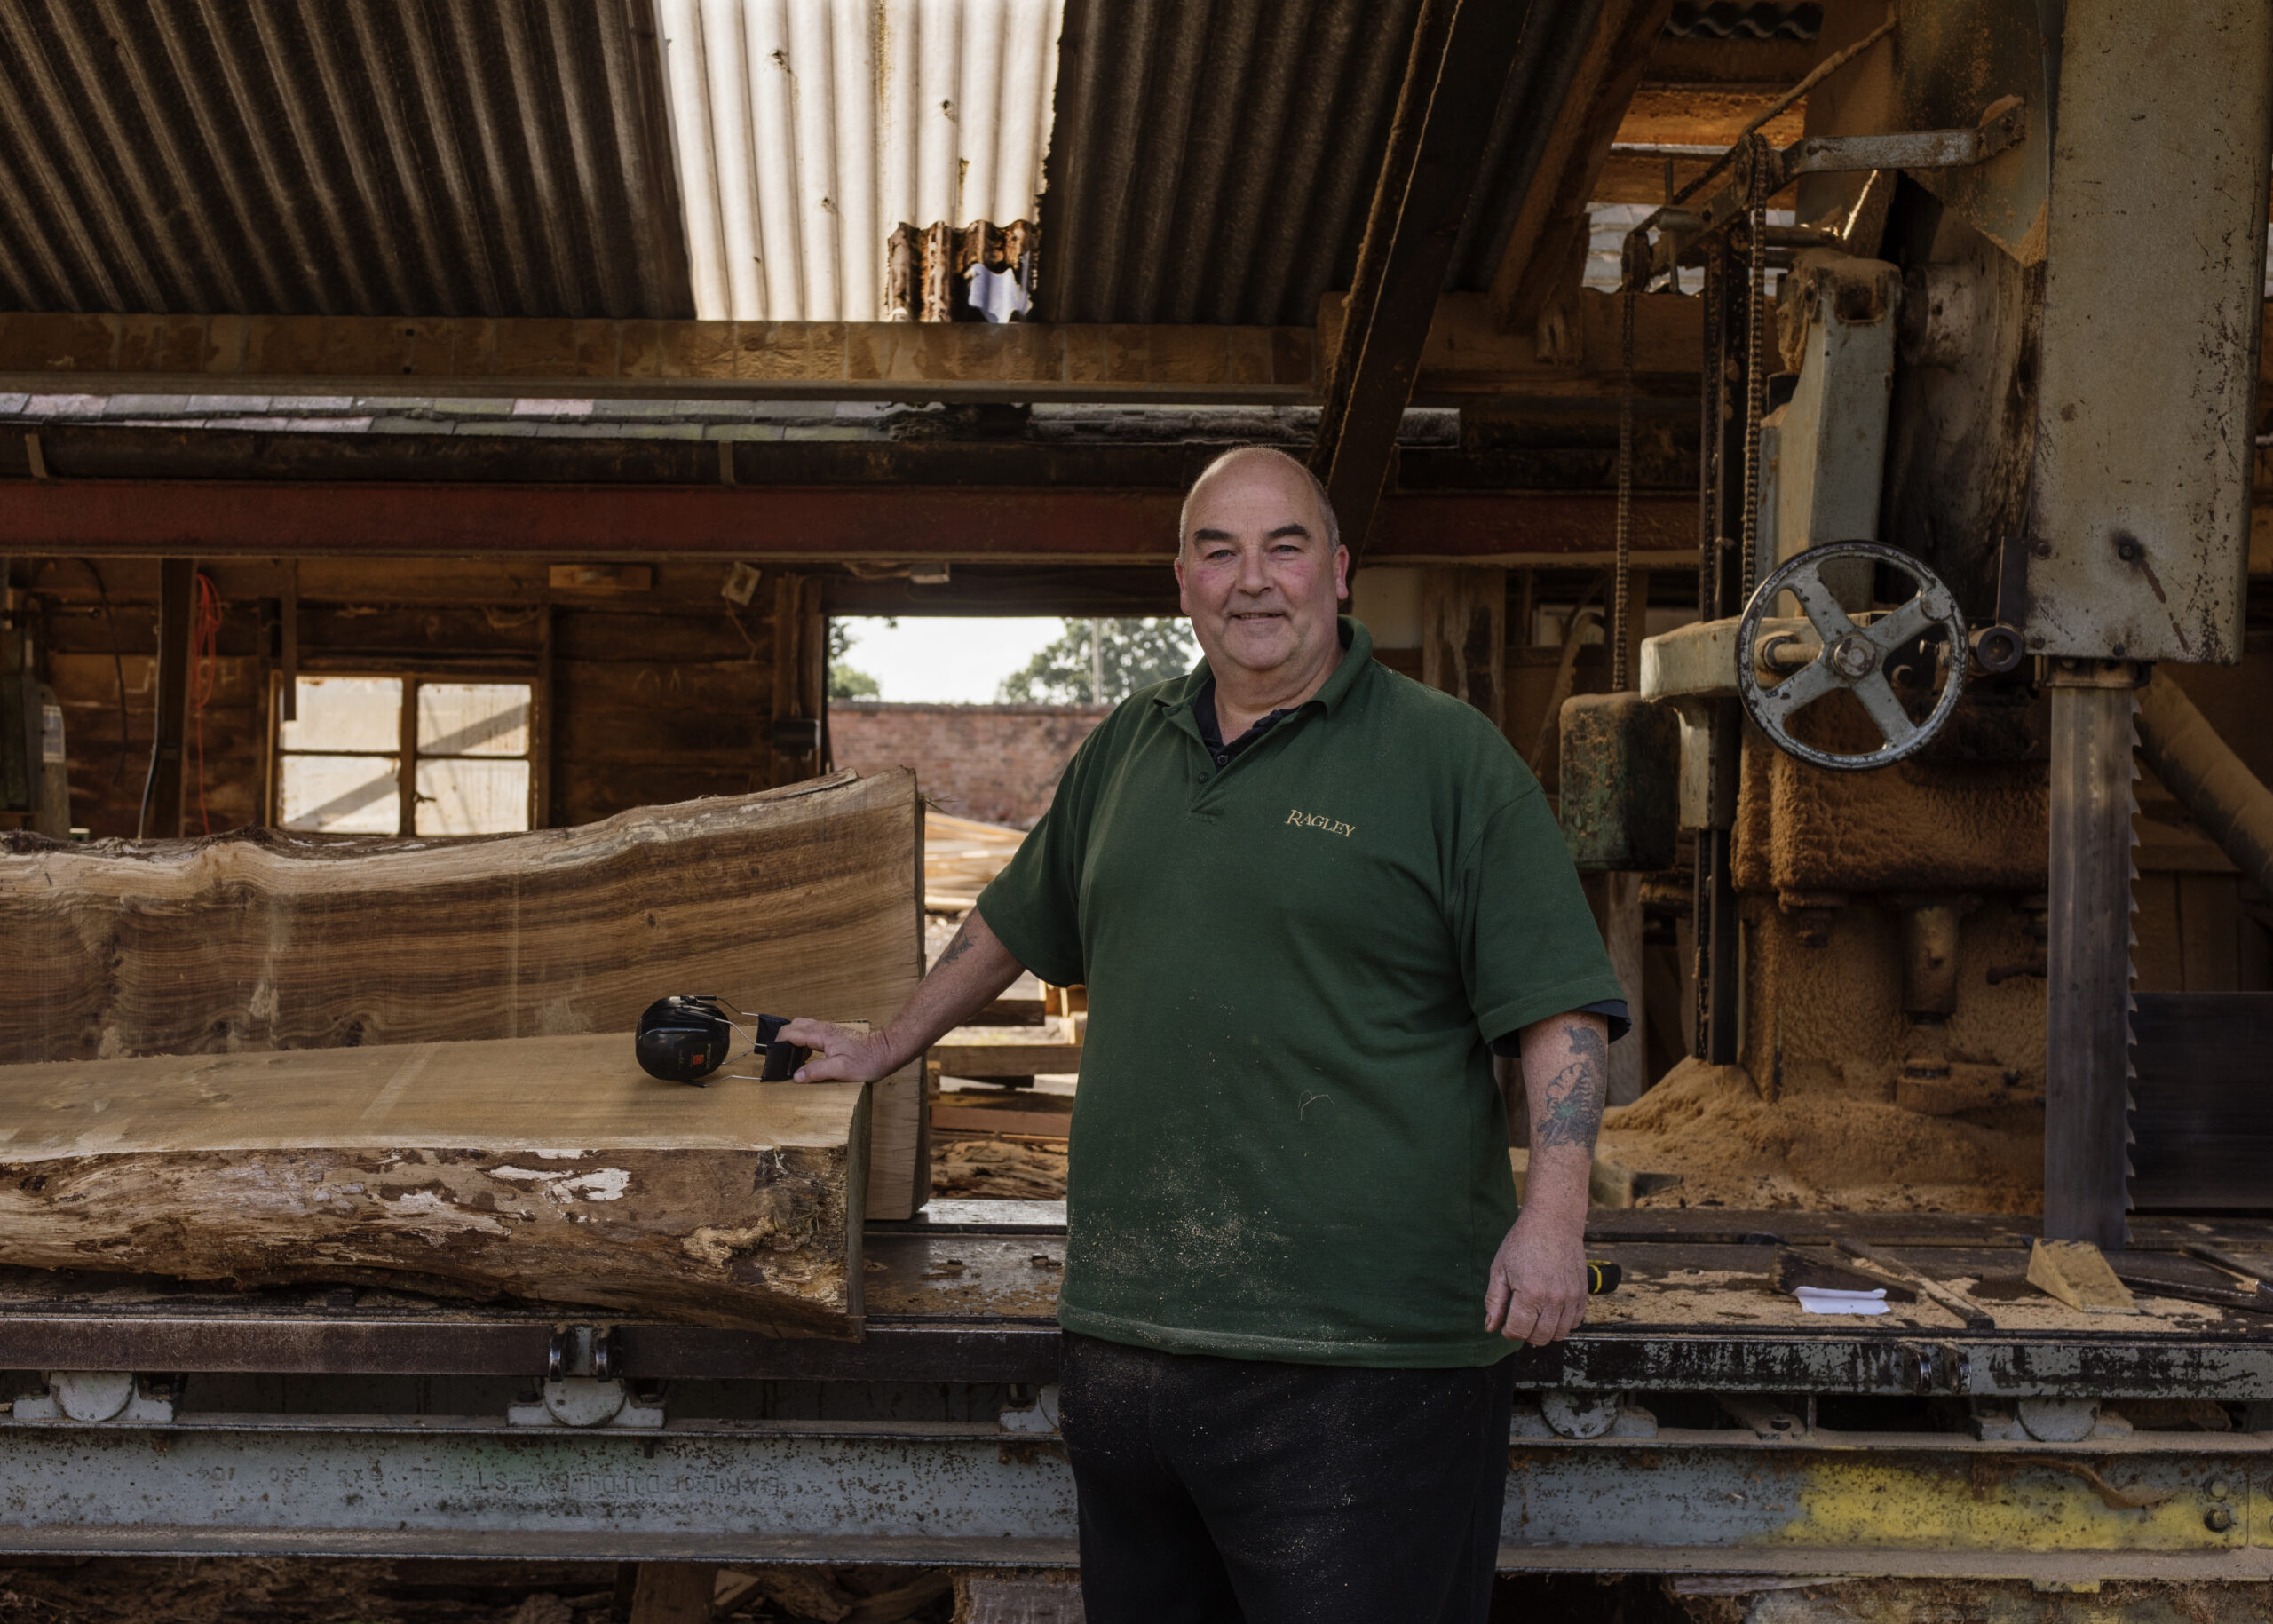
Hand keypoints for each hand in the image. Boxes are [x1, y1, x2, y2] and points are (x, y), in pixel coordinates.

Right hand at [781, 1018, 896, 1084]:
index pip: (790, 1032)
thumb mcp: (841, 1070)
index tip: (775, 1058)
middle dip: (783, 1040)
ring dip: (793, 1041)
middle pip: (793, 1026)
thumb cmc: (868, 1060)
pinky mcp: (834, 1035)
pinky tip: (807, 1057)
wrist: (887, 1052)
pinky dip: (804, 1043)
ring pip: (802, 1028)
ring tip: (793, 1059)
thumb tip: (797, 1076)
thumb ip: (817, 1071)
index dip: (778, 1044)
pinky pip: (812, 1034)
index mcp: (821, 1034)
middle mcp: (823, 1028)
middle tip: (781, 1058)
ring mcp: (828, 1030)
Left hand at [1483, 1212, 1586, 1346]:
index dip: (1508, 1332)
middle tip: (1519, 1319)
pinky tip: (1551, 1310)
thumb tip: (1490, 1327)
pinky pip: (1575, 1323)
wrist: (1553, 1222)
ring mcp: (1571, 1298)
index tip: (1505, 1324)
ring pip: (1559, 1334)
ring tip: (1535, 1315)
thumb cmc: (1523, 1242)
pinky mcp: (1582, 1294)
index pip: (1519, 1331)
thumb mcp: (1499, 1269)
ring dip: (1544, 1332)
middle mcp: (1554, 1299)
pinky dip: (1562, 1323)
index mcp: (1530, 1293)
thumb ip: (1494, 1301)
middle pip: (1540, 1338)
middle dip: (1525, 1334)